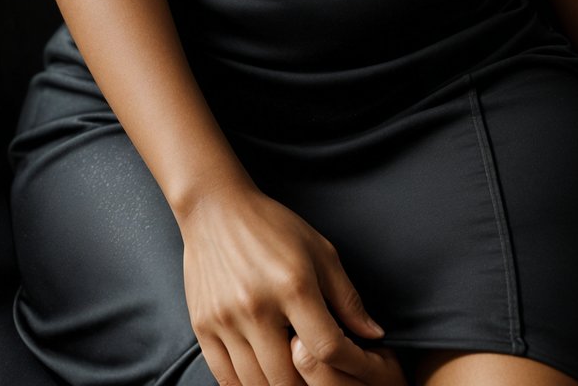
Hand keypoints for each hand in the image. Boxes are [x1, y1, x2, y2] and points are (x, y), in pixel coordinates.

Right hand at [179, 182, 385, 385]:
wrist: (214, 208)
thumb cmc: (271, 226)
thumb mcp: (319, 251)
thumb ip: (347, 297)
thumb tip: (373, 334)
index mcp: (292, 285)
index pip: (327, 347)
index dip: (348, 364)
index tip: (356, 365)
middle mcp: (256, 307)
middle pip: (289, 379)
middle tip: (320, 378)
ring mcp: (226, 320)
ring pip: (257, 384)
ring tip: (292, 378)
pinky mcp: (203, 326)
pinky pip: (225, 378)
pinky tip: (262, 378)